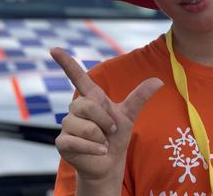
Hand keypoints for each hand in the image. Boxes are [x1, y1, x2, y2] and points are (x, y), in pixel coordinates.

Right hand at [51, 47, 162, 186]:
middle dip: (104, 120)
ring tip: (102, 142)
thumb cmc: (116, 136)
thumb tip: (159, 80)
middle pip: (88, 105)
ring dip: (99, 137)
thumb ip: (140, 97)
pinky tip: (100, 152)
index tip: (53, 48)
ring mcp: (67, 126)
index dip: (67, 63)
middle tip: (110, 131)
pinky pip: (76, 142)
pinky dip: (93, 148)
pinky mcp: (62, 142)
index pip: (77, 77)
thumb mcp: (129, 115)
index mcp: (91, 98)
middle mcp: (76, 109)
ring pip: (84, 126)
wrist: (109, 162)